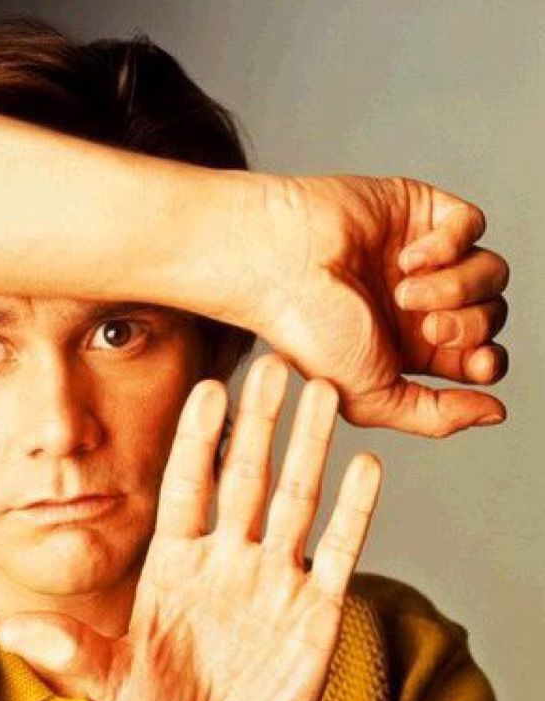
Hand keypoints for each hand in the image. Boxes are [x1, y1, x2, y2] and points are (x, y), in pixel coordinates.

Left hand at [0, 353, 381, 700]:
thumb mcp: (118, 681)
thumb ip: (75, 651)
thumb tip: (15, 626)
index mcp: (177, 562)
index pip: (188, 486)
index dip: (196, 438)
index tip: (206, 389)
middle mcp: (228, 557)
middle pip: (246, 475)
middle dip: (259, 421)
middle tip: (273, 364)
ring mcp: (275, 579)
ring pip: (295, 497)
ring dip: (309, 447)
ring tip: (322, 393)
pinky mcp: (317, 610)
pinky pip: (338, 551)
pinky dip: (355, 510)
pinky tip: (366, 465)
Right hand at [242, 174, 508, 436]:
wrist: (279, 265)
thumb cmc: (307, 330)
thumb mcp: (370, 398)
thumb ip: (434, 416)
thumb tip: (494, 413)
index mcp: (407, 347)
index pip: (478, 356)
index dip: (490, 362)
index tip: (475, 364)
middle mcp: (418, 302)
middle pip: (490, 315)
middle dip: (470, 326)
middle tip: (426, 324)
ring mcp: (422, 255)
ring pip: (490, 272)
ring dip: (458, 286)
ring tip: (406, 290)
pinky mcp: (419, 211)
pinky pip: (471, 225)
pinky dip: (450, 244)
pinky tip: (407, 257)